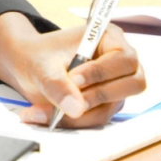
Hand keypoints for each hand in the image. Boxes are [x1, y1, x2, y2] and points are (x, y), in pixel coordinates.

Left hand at [0, 12, 145, 127]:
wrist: (28, 67)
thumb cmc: (39, 56)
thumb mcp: (41, 66)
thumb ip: (57, 84)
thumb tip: (76, 109)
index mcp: (108, 38)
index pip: (123, 58)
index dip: (101, 71)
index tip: (73, 79)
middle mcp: (119, 62)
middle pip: (132, 84)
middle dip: (98, 95)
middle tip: (68, 100)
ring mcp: (115, 85)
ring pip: (110, 107)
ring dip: (77, 115)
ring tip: (40, 112)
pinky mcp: (105, 105)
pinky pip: (97, 119)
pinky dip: (72, 122)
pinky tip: (43, 116)